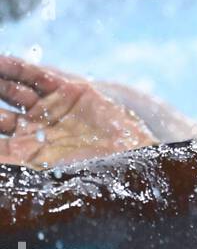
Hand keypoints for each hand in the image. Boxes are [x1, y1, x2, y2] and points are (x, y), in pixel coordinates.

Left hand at [0, 56, 155, 166]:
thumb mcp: (34, 176)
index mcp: (23, 156)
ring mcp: (51, 112)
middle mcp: (34, 132)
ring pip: (11, 90)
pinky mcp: (71, 93)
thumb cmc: (87, 181)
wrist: (132, 168)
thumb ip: (6, 165)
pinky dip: (16, 67)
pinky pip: (37, 76)